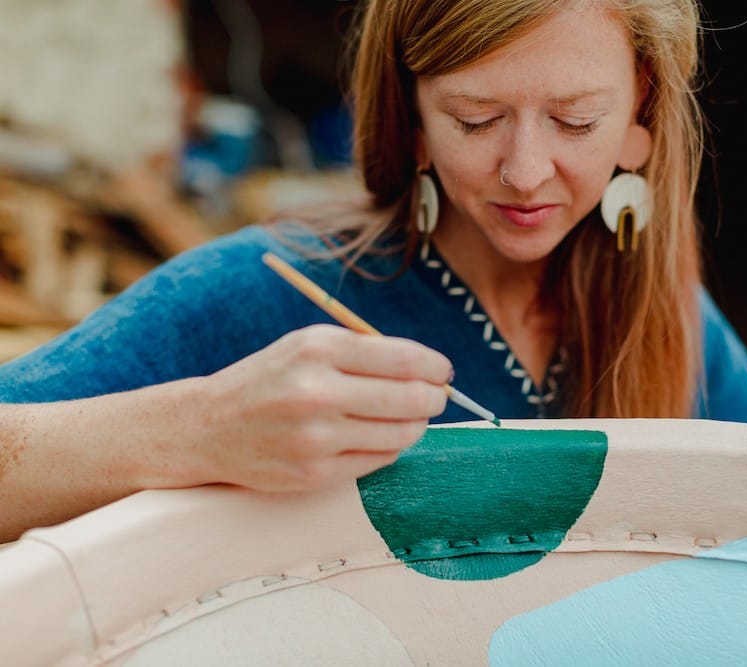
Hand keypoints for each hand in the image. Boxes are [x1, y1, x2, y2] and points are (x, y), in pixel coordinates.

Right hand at [184, 324, 450, 491]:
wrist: (208, 427)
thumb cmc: (272, 379)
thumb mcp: (309, 345)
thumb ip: (367, 351)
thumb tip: (431, 370)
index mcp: (318, 350)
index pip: (403, 358)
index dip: (434, 366)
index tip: (443, 371)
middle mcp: (316, 392)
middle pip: (409, 399)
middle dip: (434, 398)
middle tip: (436, 397)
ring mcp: (315, 438)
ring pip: (400, 434)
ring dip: (415, 425)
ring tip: (408, 417)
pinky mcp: (315, 475)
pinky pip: (379, 461)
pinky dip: (389, 448)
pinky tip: (376, 437)